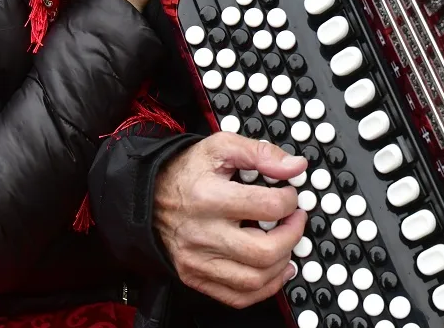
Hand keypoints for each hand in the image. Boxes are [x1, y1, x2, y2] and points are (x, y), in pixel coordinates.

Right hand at [155, 133, 308, 307]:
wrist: (148, 195)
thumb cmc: (188, 171)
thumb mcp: (222, 147)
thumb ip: (260, 153)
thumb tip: (295, 167)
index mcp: (209, 197)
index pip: (269, 207)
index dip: (290, 200)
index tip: (289, 195)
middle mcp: (202, 233)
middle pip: (265, 251)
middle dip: (292, 236)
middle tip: (294, 221)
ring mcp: (197, 260)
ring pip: (255, 280)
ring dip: (282, 264)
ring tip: (286, 245)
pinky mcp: (194, 276)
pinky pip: (238, 297)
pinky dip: (264, 288)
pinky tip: (274, 269)